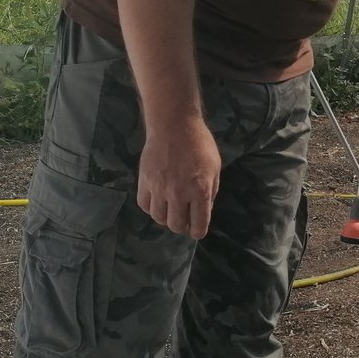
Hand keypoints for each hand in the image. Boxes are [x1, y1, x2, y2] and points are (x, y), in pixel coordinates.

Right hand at [136, 117, 221, 238]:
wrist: (173, 125)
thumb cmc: (199, 144)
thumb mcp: (214, 167)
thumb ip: (210, 191)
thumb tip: (204, 209)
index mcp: (200, 191)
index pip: (198, 225)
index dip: (198, 231)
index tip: (196, 230)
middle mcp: (178, 194)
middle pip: (176, 225)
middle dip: (182, 227)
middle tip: (184, 220)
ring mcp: (159, 189)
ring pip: (158, 218)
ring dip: (166, 218)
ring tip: (170, 210)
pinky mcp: (144, 182)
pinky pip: (144, 205)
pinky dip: (151, 208)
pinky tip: (157, 201)